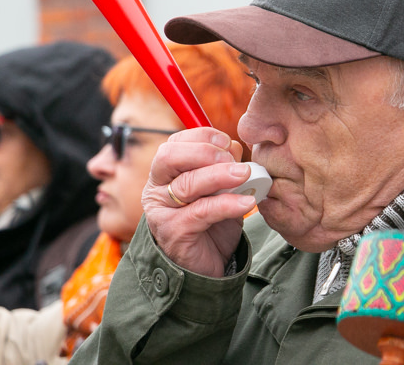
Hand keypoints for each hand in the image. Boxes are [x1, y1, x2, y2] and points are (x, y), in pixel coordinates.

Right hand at [142, 127, 255, 277]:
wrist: (206, 267)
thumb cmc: (210, 224)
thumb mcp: (218, 190)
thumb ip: (222, 167)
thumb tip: (233, 146)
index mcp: (164, 174)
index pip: (173, 144)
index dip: (200, 137)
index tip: (226, 140)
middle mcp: (156, 190)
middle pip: (170, 158)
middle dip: (204, 152)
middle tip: (232, 159)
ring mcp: (162, 212)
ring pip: (187, 184)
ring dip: (220, 175)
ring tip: (246, 175)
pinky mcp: (175, 232)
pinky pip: (202, 211)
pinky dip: (227, 204)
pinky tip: (247, 202)